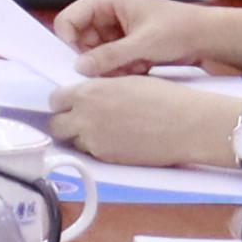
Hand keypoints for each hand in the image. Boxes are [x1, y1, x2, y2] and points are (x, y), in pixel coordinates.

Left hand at [47, 73, 240, 170]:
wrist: (186, 125)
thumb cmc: (162, 97)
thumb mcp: (124, 81)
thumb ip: (99, 89)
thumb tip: (86, 95)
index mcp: (88, 92)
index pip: (55, 100)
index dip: (63, 102)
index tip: (71, 104)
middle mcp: (85, 118)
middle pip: (56, 125)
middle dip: (65, 123)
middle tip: (81, 121)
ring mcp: (94, 142)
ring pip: (74, 142)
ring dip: (82, 137)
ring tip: (106, 131)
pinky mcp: (107, 160)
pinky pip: (92, 154)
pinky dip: (99, 149)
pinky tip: (118, 141)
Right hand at [52, 0, 225, 70]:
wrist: (205, 38)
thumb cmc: (177, 31)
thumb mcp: (143, 44)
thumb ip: (109, 56)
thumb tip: (79, 69)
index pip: (67, 21)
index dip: (70, 43)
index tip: (85, 64)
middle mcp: (104, 11)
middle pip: (79, 41)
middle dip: (96, 59)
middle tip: (119, 69)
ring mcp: (112, 27)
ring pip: (93, 54)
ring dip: (110, 66)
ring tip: (135, 67)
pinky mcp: (121, 42)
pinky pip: (107, 59)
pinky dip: (120, 67)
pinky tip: (140, 67)